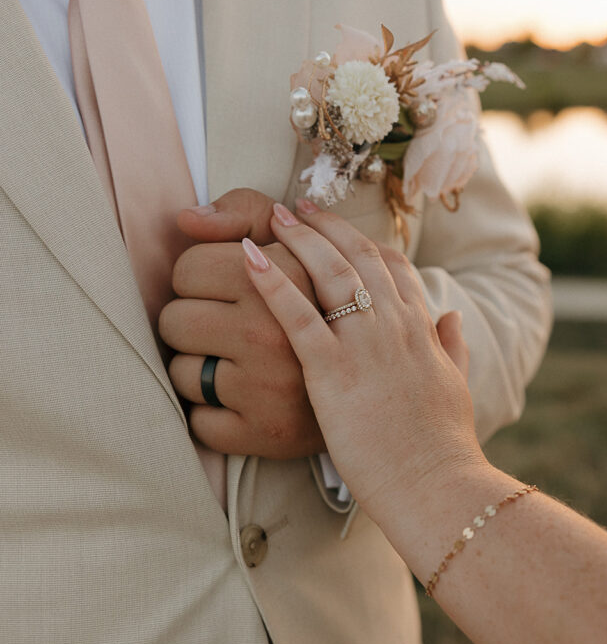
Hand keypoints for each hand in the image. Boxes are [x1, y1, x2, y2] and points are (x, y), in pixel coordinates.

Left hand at [158, 190, 324, 458]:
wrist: (394, 403)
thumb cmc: (335, 316)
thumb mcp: (305, 247)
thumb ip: (246, 212)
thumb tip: (186, 219)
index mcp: (290, 276)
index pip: (190, 267)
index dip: (202, 279)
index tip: (227, 292)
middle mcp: (276, 331)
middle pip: (175, 319)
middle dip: (195, 325)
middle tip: (230, 334)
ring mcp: (270, 385)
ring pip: (181, 371)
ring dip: (201, 372)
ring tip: (239, 369)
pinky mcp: (267, 432)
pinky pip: (199, 422)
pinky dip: (211, 415)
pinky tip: (239, 403)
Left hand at [240, 199, 485, 516]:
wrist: (436, 485)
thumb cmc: (442, 445)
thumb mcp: (456, 387)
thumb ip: (453, 348)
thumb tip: (453, 316)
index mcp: (420, 330)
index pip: (393, 267)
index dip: (362, 240)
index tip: (338, 226)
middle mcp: (394, 326)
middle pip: (358, 257)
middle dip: (326, 226)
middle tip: (297, 206)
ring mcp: (365, 345)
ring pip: (330, 272)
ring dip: (300, 238)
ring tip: (273, 217)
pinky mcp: (333, 371)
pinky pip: (298, 314)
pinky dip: (272, 281)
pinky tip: (250, 259)